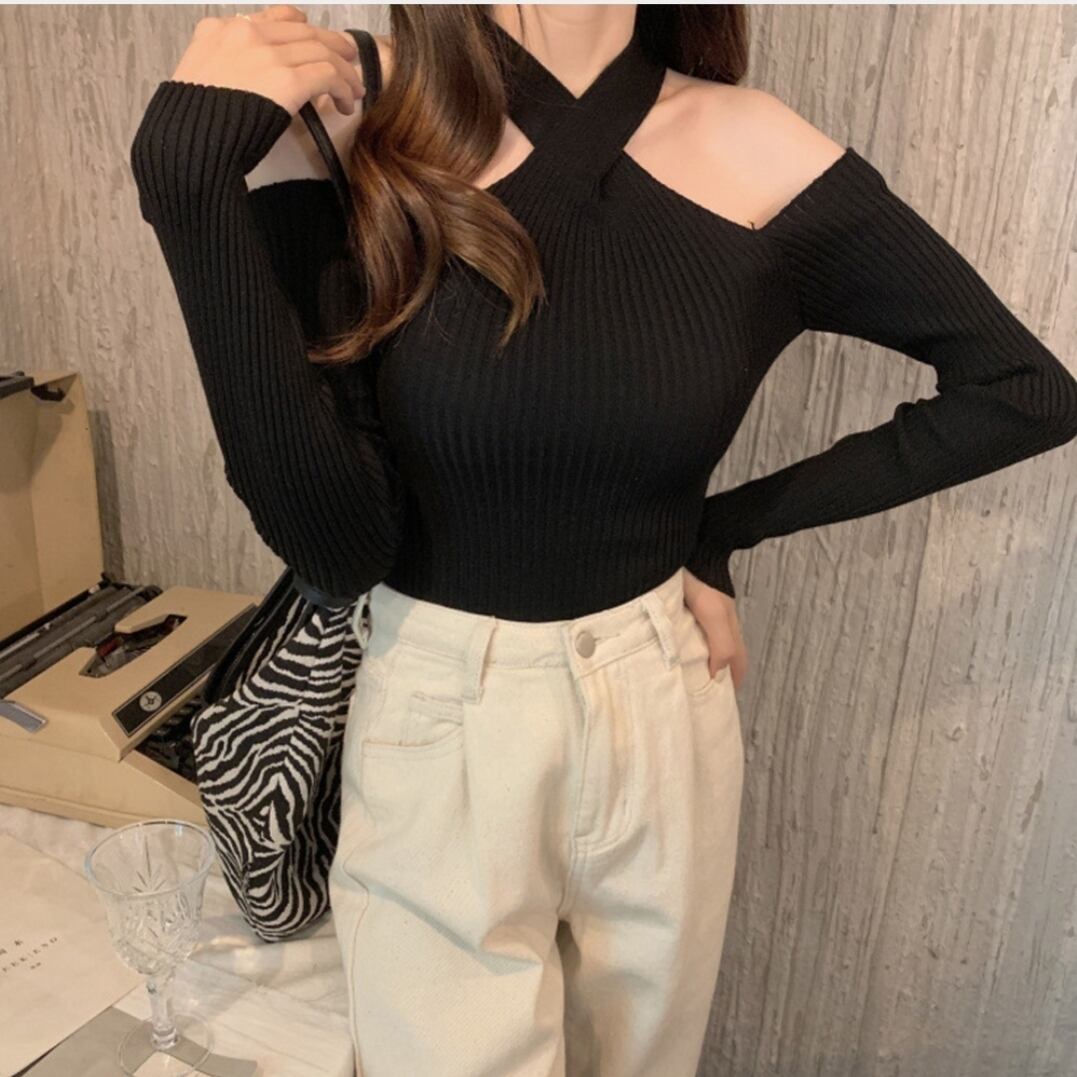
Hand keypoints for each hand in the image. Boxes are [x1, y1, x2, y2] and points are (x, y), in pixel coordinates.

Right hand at [171, 4, 363, 116]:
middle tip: (349, 60)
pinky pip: (328, 74)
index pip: (276, 18)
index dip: (304, 29)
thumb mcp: (201, 80)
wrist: (190, 142)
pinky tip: (346, 102)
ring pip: (323, 50)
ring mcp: (267, 53)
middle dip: (333, 46)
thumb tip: (255, 77)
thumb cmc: (196, 125)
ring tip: (354, 90)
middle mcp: (245, 33)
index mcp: (221, 30)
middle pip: (305, 30)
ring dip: (344, 72)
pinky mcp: (286, 78)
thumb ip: (227, 65)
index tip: (317, 43)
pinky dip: (344, 87)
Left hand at [682, 568, 747, 690]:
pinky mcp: (685, 604)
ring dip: (699, 660)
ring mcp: (701, 612)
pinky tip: (672, 649)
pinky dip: (684, 645)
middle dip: (717, 674)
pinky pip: (688, 631)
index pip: (737, 661)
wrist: (683, 547)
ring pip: (705, 642)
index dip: (734, 681)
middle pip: (723, 654)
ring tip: (687, 677)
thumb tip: (718, 674)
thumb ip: (722, 645)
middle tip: (703, 694)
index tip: (724, 701)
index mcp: (729, 626)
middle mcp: (718, 621)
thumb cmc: (701, 579)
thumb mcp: (714, 614)